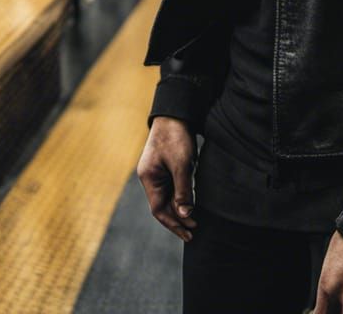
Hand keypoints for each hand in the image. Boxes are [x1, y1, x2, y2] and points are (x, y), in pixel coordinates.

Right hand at [136, 116, 197, 241]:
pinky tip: (190, 203)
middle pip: (162, 205)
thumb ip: (183, 191)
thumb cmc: (176, 136)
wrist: (176, 111)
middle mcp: (150, 177)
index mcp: (149, 178)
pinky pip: (172, 186)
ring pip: (168, 196)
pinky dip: (180, 196)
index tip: (189, 232)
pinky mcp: (165, 166)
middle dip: (177, 219)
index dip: (173, 223)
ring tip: (194, 221)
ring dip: (179, 209)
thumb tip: (184, 216)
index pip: (159, 209)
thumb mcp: (181, 165)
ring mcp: (157, 171)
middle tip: (194, 231)